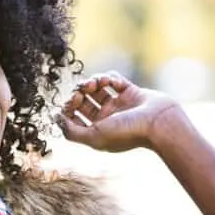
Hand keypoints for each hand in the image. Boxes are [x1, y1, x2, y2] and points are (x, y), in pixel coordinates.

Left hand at [57, 73, 184, 152]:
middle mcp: (106, 119)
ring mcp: (119, 105)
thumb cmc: (127, 132)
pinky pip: (114, 80)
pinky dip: (109, 78)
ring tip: (96, 82)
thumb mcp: (93, 136)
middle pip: (83, 102)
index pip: (73, 118)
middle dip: (79, 93)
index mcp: (96, 132)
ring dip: (93, 82)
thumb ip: (71, 131)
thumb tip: (55, 119)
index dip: (67, 108)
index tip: (70, 101)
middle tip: (82, 90)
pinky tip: (112, 82)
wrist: (159, 123)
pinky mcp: (130, 92)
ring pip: (97, 89)